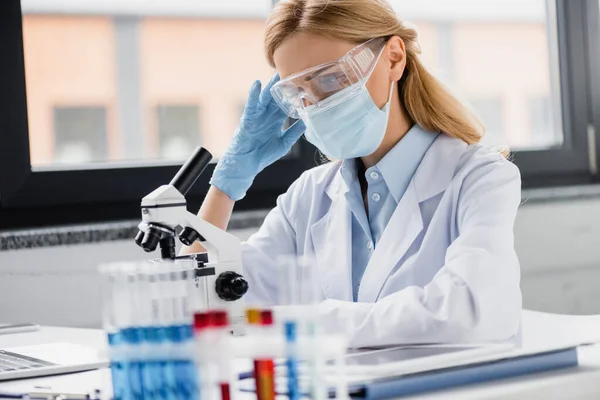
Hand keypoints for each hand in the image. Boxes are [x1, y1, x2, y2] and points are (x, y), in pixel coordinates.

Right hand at [210, 74, 305, 200]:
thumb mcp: (284, 143)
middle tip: (292, 70)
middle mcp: (267, 115)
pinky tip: (257, 84)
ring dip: (270, 85)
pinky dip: (253, 94)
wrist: (246, 165)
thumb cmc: (262, 155)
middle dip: (283, 85)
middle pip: (277, 97)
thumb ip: (294, 132)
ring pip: (265, 98)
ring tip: (276, 72)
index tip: (304, 84)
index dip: (294, 95)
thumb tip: (307, 121)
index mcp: (276, 120)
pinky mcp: (247, 119)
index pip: (286, 103)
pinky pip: (251, 105)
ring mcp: (257, 116)